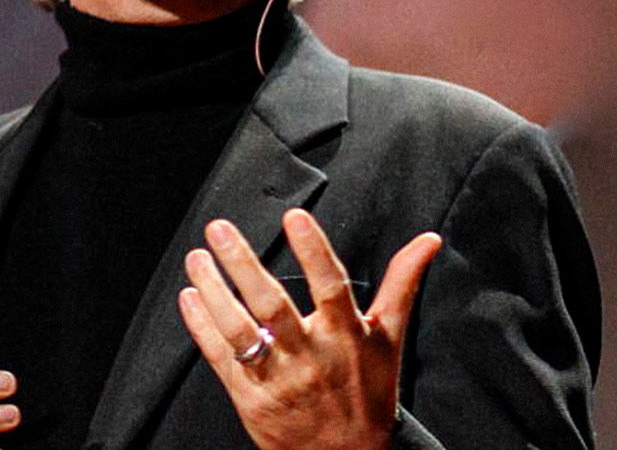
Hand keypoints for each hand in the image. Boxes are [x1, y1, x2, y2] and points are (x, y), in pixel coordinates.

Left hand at [177, 209, 441, 449]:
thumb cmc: (368, 391)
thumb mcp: (389, 338)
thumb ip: (402, 284)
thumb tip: (428, 240)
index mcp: (347, 336)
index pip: (330, 287)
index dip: (314, 251)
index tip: (294, 217)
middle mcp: (312, 356)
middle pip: (273, 306)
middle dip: (244, 265)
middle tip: (219, 228)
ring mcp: (279, 378)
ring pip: (239, 330)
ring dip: (213, 291)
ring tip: (195, 258)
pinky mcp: (252, 398)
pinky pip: (221, 358)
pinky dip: (201, 327)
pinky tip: (187, 297)